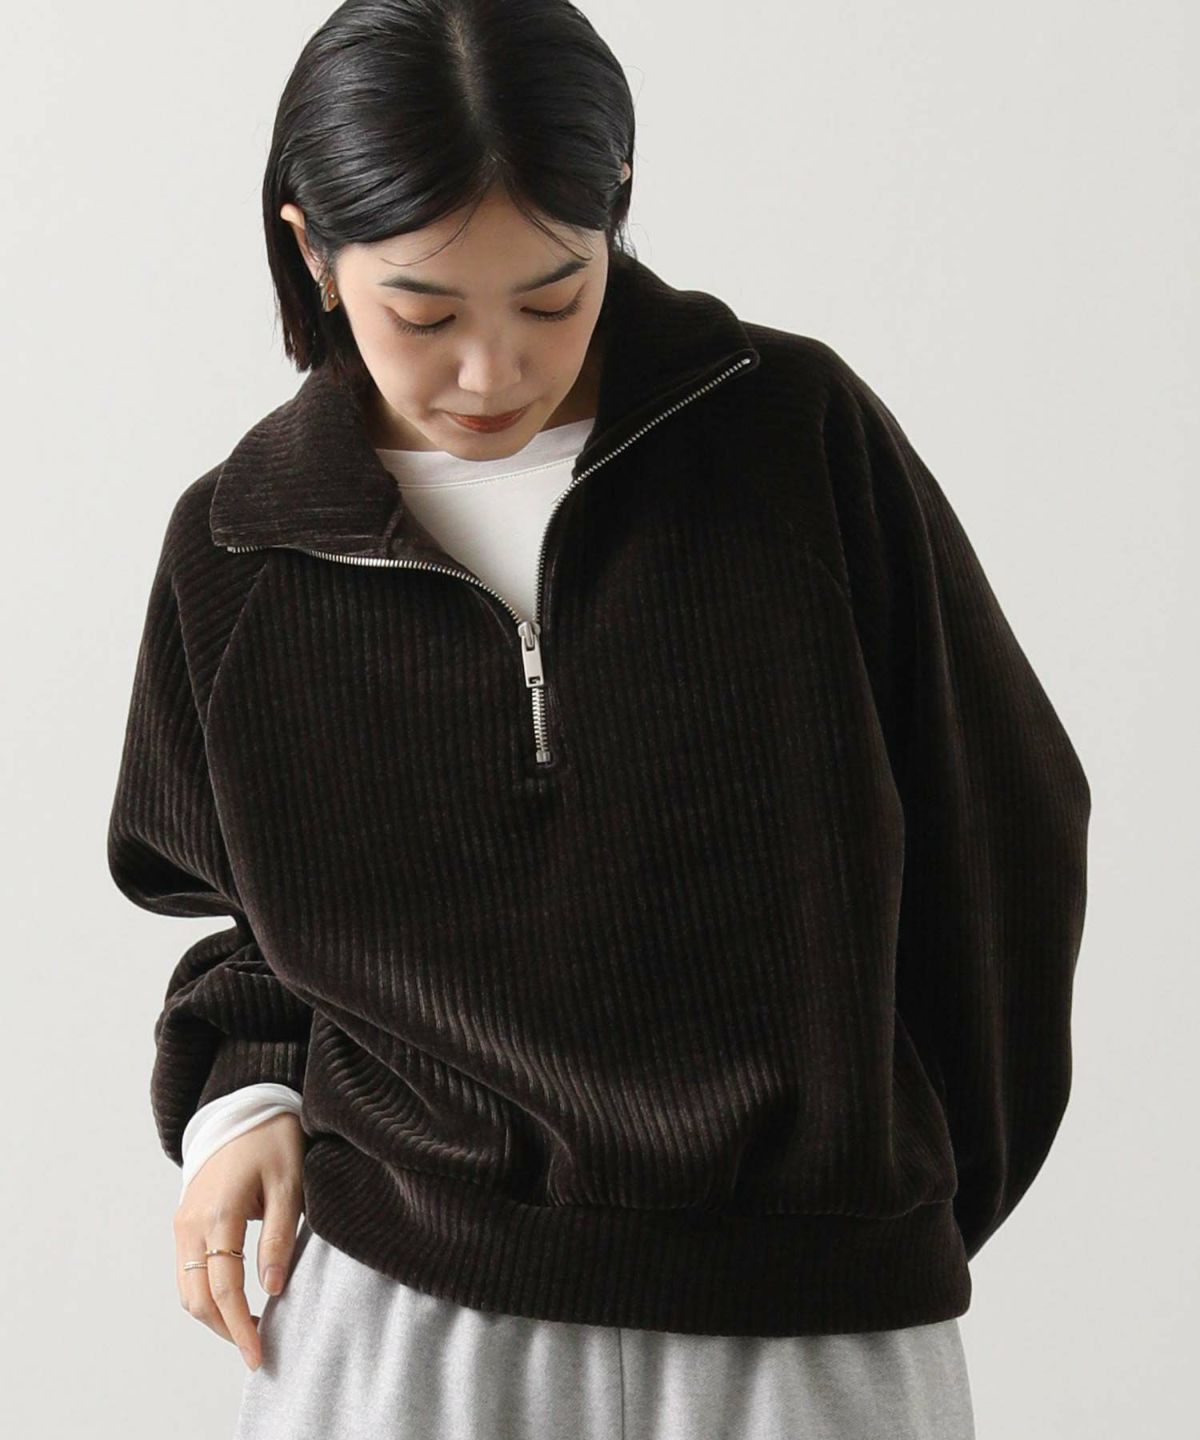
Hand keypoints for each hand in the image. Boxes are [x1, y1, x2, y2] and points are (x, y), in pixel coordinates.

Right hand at [173, 1112, 305, 1369]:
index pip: (224, 1288)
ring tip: (249, 1329)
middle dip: (225, 1330)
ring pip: (187, 1289)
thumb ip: (279, 1236)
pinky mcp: (185, 1221)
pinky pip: (188, 1271)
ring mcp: (183, 1222)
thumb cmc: (275, 1141)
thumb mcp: (289, 1184)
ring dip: (214, 1316)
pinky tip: (234, 1303)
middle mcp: (191, 1222)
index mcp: (218, 1212)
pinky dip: (206, 1294)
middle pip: (197, 1298)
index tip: (258, 1354)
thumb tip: (272, 1288)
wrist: (247, 1107)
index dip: (240, 1326)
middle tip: (258, 1349)